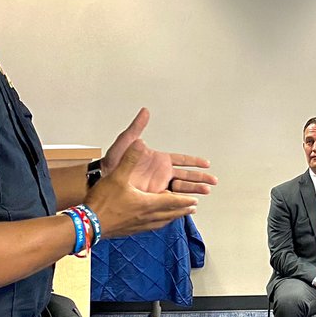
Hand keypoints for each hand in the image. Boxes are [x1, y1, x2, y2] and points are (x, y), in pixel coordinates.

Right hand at [86, 140, 204, 237]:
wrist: (88, 224)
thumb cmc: (102, 202)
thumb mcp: (117, 176)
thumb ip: (130, 158)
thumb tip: (140, 143)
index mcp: (147, 203)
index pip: (172, 201)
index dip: (185, 200)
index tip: (195, 200)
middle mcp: (147, 216)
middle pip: (171, 214)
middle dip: (183, 210)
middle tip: (193, 208)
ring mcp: (139, 225)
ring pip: (162, 222)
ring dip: (173, 217)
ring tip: (178, 215)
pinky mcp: (131, 230)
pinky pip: (151, 227)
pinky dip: (158, 223)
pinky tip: (154, 222)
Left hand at [101, 108, 216, 194]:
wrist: (102, 181)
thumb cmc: (111, 162)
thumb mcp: (125, 143)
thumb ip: (137, 128)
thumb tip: (145, 111)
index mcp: (158, 160)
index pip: (181, 160)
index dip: (194, 162)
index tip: (206, 164)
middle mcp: (160, 173)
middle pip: (186, 176)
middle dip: (200, 179)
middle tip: (213, 182)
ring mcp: (158, 186)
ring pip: (181, 188)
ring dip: (193, 190)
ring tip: (206, 192)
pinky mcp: (153, 198)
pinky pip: (170, 200)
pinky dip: (181, 202)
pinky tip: (190, 205)